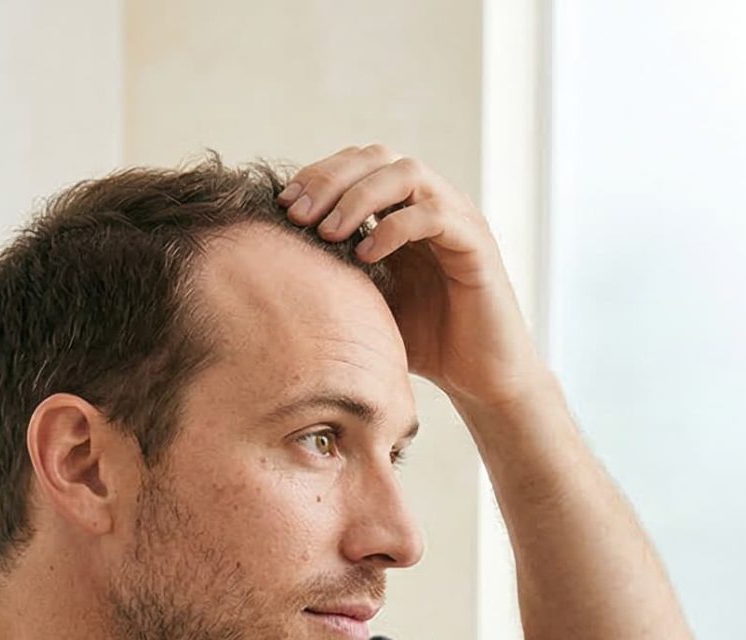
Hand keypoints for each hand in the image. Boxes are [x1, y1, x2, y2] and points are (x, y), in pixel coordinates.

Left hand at [278, 145, 545, 410]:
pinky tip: (367, 257)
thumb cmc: (420, 341)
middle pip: (377, 156)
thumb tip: (268, 262)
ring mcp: (456, 218)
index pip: (356, 164)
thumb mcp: (362, 300)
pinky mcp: (476, 244)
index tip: (282, 206)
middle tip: (298, 215)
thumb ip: (332, 271)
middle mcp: (430, 203)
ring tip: (329, 233)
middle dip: (330, 179)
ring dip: (359, 197)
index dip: (317, 175)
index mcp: (402, 208)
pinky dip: (395, 228)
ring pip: (407, 172)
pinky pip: (434, 214)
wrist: (477, 377)